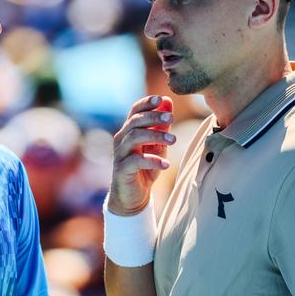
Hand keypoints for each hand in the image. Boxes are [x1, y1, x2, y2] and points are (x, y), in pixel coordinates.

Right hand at [108, 95, 174, 214]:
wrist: (133, 196)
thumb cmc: (145, 167)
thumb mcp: (157, 145)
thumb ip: (161, 126)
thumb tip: (168, 102)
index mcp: (129, 131)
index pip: (134, 111)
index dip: (146, 103)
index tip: (161, 99)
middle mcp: (122, 140)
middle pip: (135, 121)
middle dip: (153, 117)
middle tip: (171, 118)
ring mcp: (120, 154)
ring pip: (134, 138)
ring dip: (155, 136)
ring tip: (173, 140)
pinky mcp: (122, 170)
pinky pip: (136, 161)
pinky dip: (152, 161)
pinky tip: (166, 164)